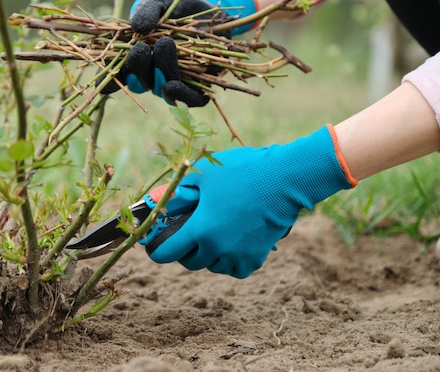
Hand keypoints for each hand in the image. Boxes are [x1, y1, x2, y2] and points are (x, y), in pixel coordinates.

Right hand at [100, 0, 258, 105]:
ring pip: (161, 89)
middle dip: (137, 68)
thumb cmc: (177, 7)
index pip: (118, 76)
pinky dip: (180, 94)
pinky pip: (190, 99)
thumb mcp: (159, 1)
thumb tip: (137, 28)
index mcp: (135, 59)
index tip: (102, 82)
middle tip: (139, 50)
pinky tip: (172, 85)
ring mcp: (174, 82)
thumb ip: (147, 10)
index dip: (108, 83)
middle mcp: (152, 75)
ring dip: (160, 71)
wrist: (210, 8)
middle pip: (139, 83)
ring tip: (164, 45)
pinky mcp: (199, 86)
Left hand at [141, 125, 357, 278]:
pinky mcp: (256, 258)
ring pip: (213, 266)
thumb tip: (162, 201)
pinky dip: (229, 260)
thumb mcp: (204, 175)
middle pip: (191, 262)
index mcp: (200, 231)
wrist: (284, 180)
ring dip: (208, 255)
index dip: (158, 251)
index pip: (168, 253)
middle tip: (187, 236)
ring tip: (212, 235)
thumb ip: (180, 191)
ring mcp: (238, 256)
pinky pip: (234, 268)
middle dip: (185, 251)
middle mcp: (217, 250)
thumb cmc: (241, 172)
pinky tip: (230, 243)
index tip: (155, 248)